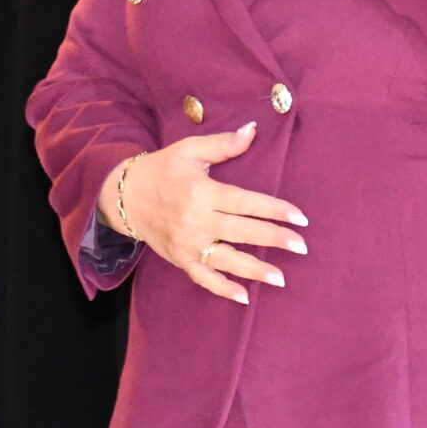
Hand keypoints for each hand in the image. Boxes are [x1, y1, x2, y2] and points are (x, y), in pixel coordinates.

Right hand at [98, 122, 308, 303]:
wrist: (125, 196)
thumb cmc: (162, 169)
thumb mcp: (189, 150)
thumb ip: (223, 144)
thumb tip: (253, 130)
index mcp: (202, 192)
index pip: (246, 203)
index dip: (275, 210)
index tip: (300, 218)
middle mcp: (197, 221)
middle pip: (242, 232)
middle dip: (274, 239)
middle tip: (301, 246)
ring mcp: (188, 244)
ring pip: (227, 260)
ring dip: (255, 269)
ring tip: (281, 278)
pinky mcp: (181, 259)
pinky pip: (204, 278)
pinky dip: (223, 289)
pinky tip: (245, 297)